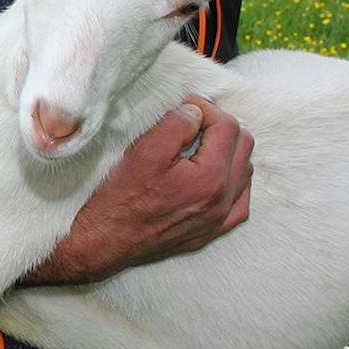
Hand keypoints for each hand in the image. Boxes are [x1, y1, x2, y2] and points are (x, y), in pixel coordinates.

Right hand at [22, 96, 253, 285]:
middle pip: (243, 146)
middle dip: (220, 126)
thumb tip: (195, 113)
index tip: (185, 106)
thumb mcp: (145, 151)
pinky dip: (233, 182)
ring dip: (227, 151)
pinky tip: (214, 177)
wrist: (103, 242)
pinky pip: (240, 203)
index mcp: (210, 179)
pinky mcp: (210, 232)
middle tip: (192, 121)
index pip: (228, 127)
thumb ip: (177, 124)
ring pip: (245, 172)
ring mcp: (218, 220)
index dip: (207, 108)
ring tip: (198, 145)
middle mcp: (222, 201)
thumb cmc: (119, 198)